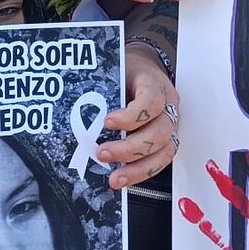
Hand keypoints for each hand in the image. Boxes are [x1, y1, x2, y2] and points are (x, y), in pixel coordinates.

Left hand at [99, 45, 181, 189]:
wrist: (143, 70)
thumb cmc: (128, 71)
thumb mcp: (116, 71)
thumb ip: (105, 90)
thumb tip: (77, 113)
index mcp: (156, 84)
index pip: (152, 101)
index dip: (130, 116)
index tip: (107, 122)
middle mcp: (169, 107)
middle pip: (159, 132)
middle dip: (129, 148)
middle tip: (102, 153)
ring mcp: (171, 125)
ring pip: (164, 152)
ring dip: (138, 169)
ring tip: (115, 179)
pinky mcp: (167, 140)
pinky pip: (161, 161)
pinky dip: (141, 173)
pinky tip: (124, 178)